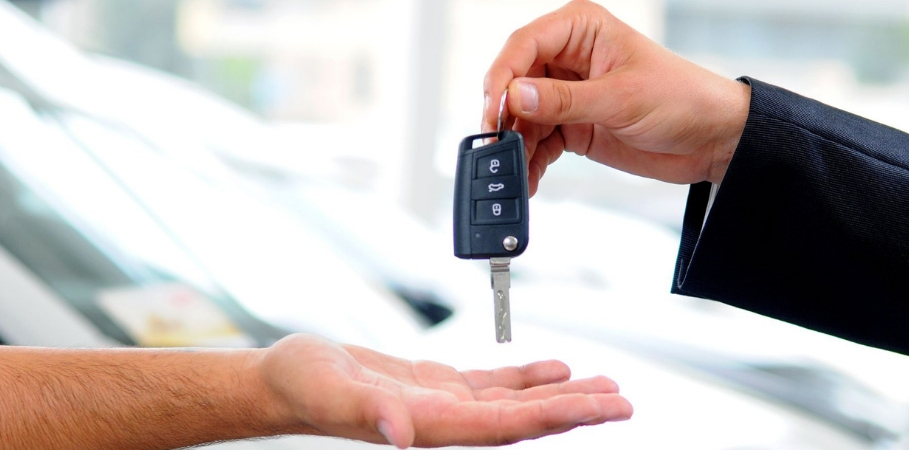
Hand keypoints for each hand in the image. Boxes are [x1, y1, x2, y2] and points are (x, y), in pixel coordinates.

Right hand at [257, 334, 632, 447]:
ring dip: (561, 395)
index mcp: (432, 424)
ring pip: (517, 402)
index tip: (602, 408)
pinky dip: (527, 377)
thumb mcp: (333, 392)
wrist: (284, 381)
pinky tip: (555, 368)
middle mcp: (447, 420)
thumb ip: (369, 413)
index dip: (558, 416)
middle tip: (624, 400)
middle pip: (526, 419)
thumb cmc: (303, 387)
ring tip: (606, 386)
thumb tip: (401, 436)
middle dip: (577, 409)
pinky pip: (494, 385)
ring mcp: (445, 404)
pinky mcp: (436, 385)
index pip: (508, 425)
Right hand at [483, 0, 750, 194]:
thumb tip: (516, 97)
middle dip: (505, 116)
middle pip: (516, 82)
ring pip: (523, 117)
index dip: (504, 76)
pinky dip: (532, 161)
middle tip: (498, 145)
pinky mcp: (574, 126)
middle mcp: (570, 58)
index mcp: (582, 30)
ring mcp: (569, 94)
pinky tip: (529, 179)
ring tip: (513, 171)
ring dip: (516, 145)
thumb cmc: (683, 99)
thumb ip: (565, 100)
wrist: (714, 140)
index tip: (496, 109)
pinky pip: (540, 141)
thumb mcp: (621, 98)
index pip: (525, 45)